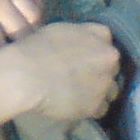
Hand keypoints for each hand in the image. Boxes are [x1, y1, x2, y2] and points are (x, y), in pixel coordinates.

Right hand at [0, 23, 120, 123]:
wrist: (26, 75)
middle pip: (112, 65)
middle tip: (81, 75)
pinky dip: (91, 108)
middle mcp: (109, 58)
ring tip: (80, 93)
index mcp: (100, 35)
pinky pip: (101, 108)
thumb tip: (82, 45)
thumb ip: (79, 36)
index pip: (107, 39)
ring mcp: (105, 83)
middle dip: (101, 70)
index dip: (95, 48)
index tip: (84, 54)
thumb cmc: (36, 48)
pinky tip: (76, 104)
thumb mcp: (61, 30)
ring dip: (100, 91)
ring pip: (111, 89)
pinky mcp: (97, 106)